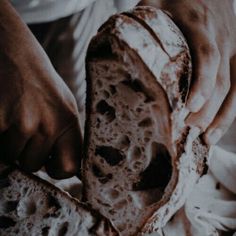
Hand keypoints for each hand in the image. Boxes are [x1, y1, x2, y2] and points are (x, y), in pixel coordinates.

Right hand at [0, 1, 81, 178]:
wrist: (10, 48)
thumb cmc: (37, 81)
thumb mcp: (62, 105)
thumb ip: (63, 137)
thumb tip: (64, 169)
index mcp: (68, 120)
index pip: (69, 168)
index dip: (56, 169)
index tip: (49, 162)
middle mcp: (49, 123)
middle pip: (32, 165)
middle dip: (25, 151)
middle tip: (23, 122)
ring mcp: (22, 121)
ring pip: (10, 157)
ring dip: (7, 141)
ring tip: (11, 113)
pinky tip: (1, 111)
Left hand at [139, 0, 235, 144]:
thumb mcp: (154, 3)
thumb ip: (138, 26)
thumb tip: (114, 51)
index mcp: (199, 24)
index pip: (207, 56)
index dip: (202, 83)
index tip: (190, 107)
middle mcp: (222, 38)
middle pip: (222, 79)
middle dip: (209, 109)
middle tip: (191, 130)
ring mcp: (233, 48)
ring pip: (235, 87)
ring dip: (223, 116)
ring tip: (206, 139)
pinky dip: (231, 109)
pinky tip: (217, 126)